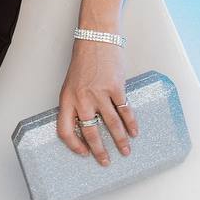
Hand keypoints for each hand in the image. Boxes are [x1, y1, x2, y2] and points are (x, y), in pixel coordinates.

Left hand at [56, 38, 137, 166]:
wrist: (96, 38)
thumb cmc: (84, 60)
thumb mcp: (71, 83)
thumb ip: (75, 103)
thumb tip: (83, 125)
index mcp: (67, 98)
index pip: (65, 130)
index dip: (74, 145)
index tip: (83, 153)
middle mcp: (82, 98)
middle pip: (90, 132)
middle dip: (100, 150)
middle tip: (106, 161)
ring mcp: (99, 93)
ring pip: (111, 125)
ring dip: (119, 141)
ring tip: (125, 151)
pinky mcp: (116, 88)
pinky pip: (124, 111)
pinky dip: (131, 124)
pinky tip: (134, 131)